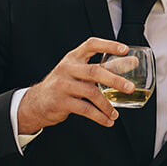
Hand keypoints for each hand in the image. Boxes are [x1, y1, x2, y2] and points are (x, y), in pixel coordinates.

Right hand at [17, 38, 134, 131]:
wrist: (36, 103)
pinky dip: (99, 117)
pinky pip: (85, 109)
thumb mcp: (78, 72)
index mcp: (73, 58)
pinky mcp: (61, 102)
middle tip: (130, 87)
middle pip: (94, 71)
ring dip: (107, 105)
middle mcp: (67, 69)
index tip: (125, 50)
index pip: (91, 45)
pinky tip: (107, 121)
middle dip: (115, 80)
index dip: (108, 45)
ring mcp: (63, 85)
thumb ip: (101, 68)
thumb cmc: (63, 85)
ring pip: (91, 93)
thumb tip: (130, 62)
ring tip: (115, 114)